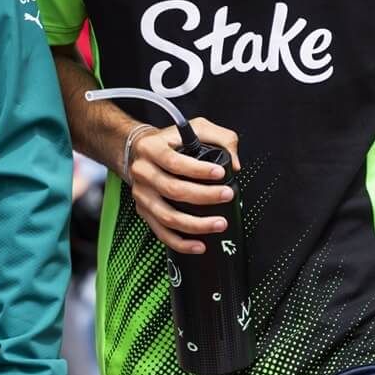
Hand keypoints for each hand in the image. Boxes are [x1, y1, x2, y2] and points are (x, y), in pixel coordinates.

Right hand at [126, 118, 241, 255]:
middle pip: (173, 190)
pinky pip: (161, 233)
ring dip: (196, 224)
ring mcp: (142, 195)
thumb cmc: (171, 141)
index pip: (174, 162)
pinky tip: (199, 245)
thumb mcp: (195, 128)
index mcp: (152, 148)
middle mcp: (143, 172)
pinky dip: (181, 243)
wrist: (139, 151)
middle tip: (227, 196)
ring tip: (219, 224)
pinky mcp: (144, 212)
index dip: (198, 170)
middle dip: (204, 196)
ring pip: (168, 216)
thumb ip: (220, 138)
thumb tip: (234, 165)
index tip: (220, 174)